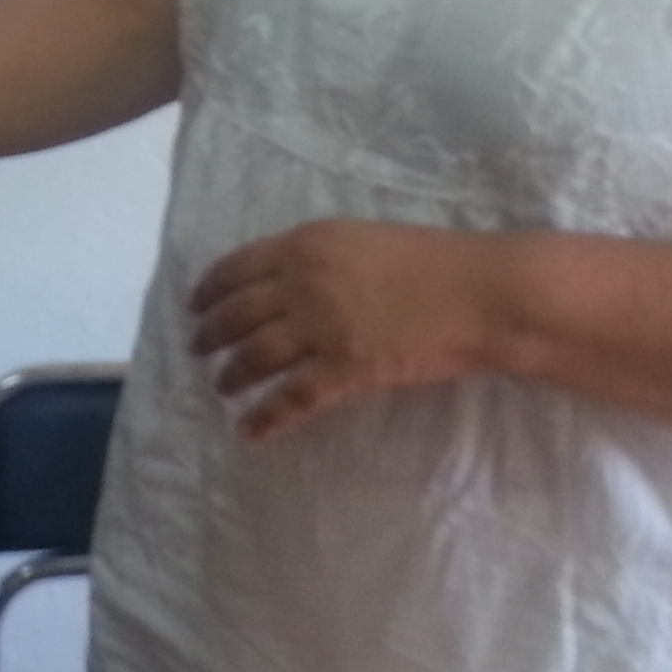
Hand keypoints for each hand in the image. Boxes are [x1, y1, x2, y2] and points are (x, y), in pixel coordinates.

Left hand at [186, 220, 499, 441]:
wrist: (476, 293)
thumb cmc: (433, 261)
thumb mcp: (362, 241)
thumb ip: (321, 258)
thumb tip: (292, 279)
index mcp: (306, 245)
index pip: (237, 267)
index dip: (209, 289)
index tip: (195, 304)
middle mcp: (302, 284)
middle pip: (237, 314)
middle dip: (211, 334)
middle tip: (197, 348)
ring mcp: (321, 328)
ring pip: (255, 357)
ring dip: (231, 374)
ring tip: (221, 386)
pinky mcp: (344, 370)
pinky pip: (290, 399)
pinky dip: (264, 417)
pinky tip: (249, 431)